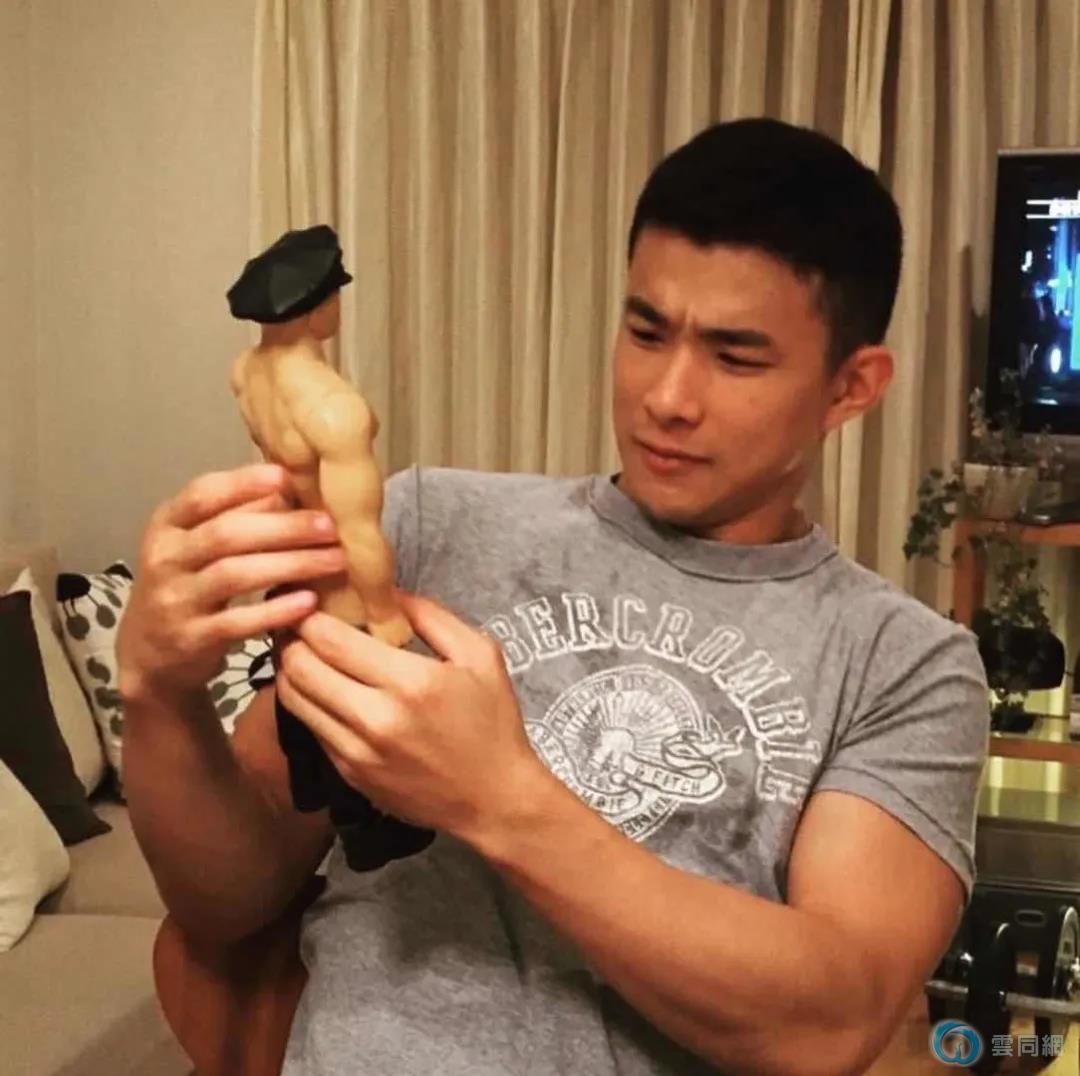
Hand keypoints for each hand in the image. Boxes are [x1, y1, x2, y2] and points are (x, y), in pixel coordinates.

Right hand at [116, 463, 347, 704]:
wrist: (150, 653)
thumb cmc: (188, 585)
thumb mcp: (198, 545)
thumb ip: (236, 515)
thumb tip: (286, 487)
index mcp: (168, 524)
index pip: (203, 494)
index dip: (245, 483)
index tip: (288, 476)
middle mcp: (165, 557)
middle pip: (226, 534)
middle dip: (285, 527)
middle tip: (330, 526)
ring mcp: (175, 600)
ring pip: (234, 574)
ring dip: (291, 564)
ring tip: (335, 560)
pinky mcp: (190, 639)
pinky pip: (237, 622)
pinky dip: (276, 610)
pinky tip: (309, 601)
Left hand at [276, 592, 545, 841]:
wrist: (494, 800)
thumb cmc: (492, 721)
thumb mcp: (479, 654)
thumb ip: (431, 616)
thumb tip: (383, 591)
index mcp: (411, 683)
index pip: (330, 639)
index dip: (309, 614)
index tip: (311, 598)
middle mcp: (376, 718)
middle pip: (299, 666)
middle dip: (290, 637)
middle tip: (298, 621)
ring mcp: (357, 751)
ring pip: (293, 698)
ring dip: (289, 668)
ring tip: (302, 649)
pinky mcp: (349, 774)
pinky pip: (310, 726)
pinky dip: (308, 700)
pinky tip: (323, 686)